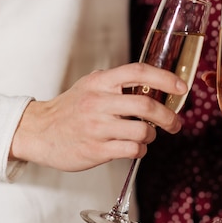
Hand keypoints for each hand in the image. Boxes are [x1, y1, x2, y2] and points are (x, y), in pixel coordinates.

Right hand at [10, 63, 186, 170]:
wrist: (39, 132)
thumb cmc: (70, 108)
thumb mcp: (90, 86)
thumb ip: (116, 83)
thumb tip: (153, 82)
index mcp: (100, 82)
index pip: (139, 72)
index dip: (165, 78)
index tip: (181, 87)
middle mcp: (99, 102)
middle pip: (147, 105)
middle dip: (169, 116)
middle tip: (175, 123)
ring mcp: (97, 127)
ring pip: (143, 131)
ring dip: (153, 135)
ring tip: (147, 136)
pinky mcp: (96, 150)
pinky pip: (132, 150)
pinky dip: (141, 149)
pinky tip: (135, 147)